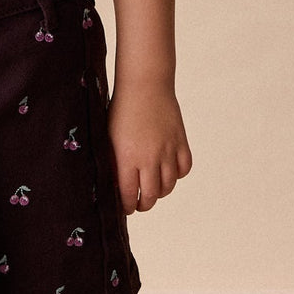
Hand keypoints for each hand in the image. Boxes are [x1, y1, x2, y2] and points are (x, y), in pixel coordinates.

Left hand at [107, 83, 191, 214]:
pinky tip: (168, 172)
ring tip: (153, 189)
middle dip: (143, 204)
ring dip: (160, 192)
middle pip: (151, 196)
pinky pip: (184, 169)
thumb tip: (115, 185)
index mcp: (127, 158)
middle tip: (139, 204)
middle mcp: (149, 158)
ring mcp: (168, 150)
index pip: (128, 195)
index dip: (126, 206)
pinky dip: (177, 175)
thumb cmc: (120, 109)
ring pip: (168, 186)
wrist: (145, 85)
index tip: (125, 208)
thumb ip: (113, 162)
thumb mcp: (109, 138)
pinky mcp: (181, 142)